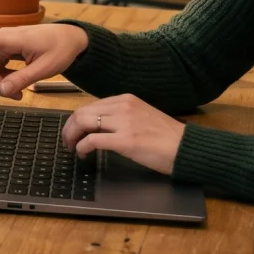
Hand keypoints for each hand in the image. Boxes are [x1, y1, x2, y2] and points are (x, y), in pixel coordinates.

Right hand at [0, 23, 88, 98]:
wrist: (72, 38)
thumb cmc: (61, 49)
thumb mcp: (47, 68)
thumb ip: (24, 79)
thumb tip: (4, 90)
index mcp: (11, 39)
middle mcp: (2, 39)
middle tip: (17, 97)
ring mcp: (4, 44)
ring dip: (0, 83)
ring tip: (21, 91)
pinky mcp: (6, 49)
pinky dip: (4, 78)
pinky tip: (19, 83)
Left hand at [60, 94, 184, 175]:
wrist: (186, 148)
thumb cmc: (167, 137)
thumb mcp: (141, 116)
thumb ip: (121, 116)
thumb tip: (99, 124)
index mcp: (126, 99)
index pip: (90, 106)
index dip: (76, 119)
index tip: (73, 131)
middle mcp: (123, 106)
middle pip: (82, 112)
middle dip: (69, 128)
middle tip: (67, 141)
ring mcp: (123, 123)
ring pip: (83, 123)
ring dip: (71, 136)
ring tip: (72, 148)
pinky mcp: (125, 140)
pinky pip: (92, 141)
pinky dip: (81, 147)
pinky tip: (83, 154)